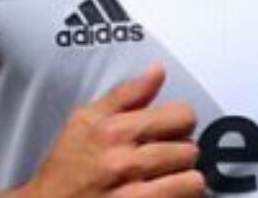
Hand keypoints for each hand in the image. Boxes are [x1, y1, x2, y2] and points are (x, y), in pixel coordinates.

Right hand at [2, 64, 204, 197]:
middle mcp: (126, 164)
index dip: (180, 123)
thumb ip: (126, 94)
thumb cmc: (65, 168)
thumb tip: (158, 71)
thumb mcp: (85, 120)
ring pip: (192, 182)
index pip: (182, 117)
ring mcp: (133, 197)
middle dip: (180, 154)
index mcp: (115, 132)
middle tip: (162, 160)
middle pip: (190, 150)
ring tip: (164, 181)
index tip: (170, 131)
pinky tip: (163, 196)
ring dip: (182, 182)